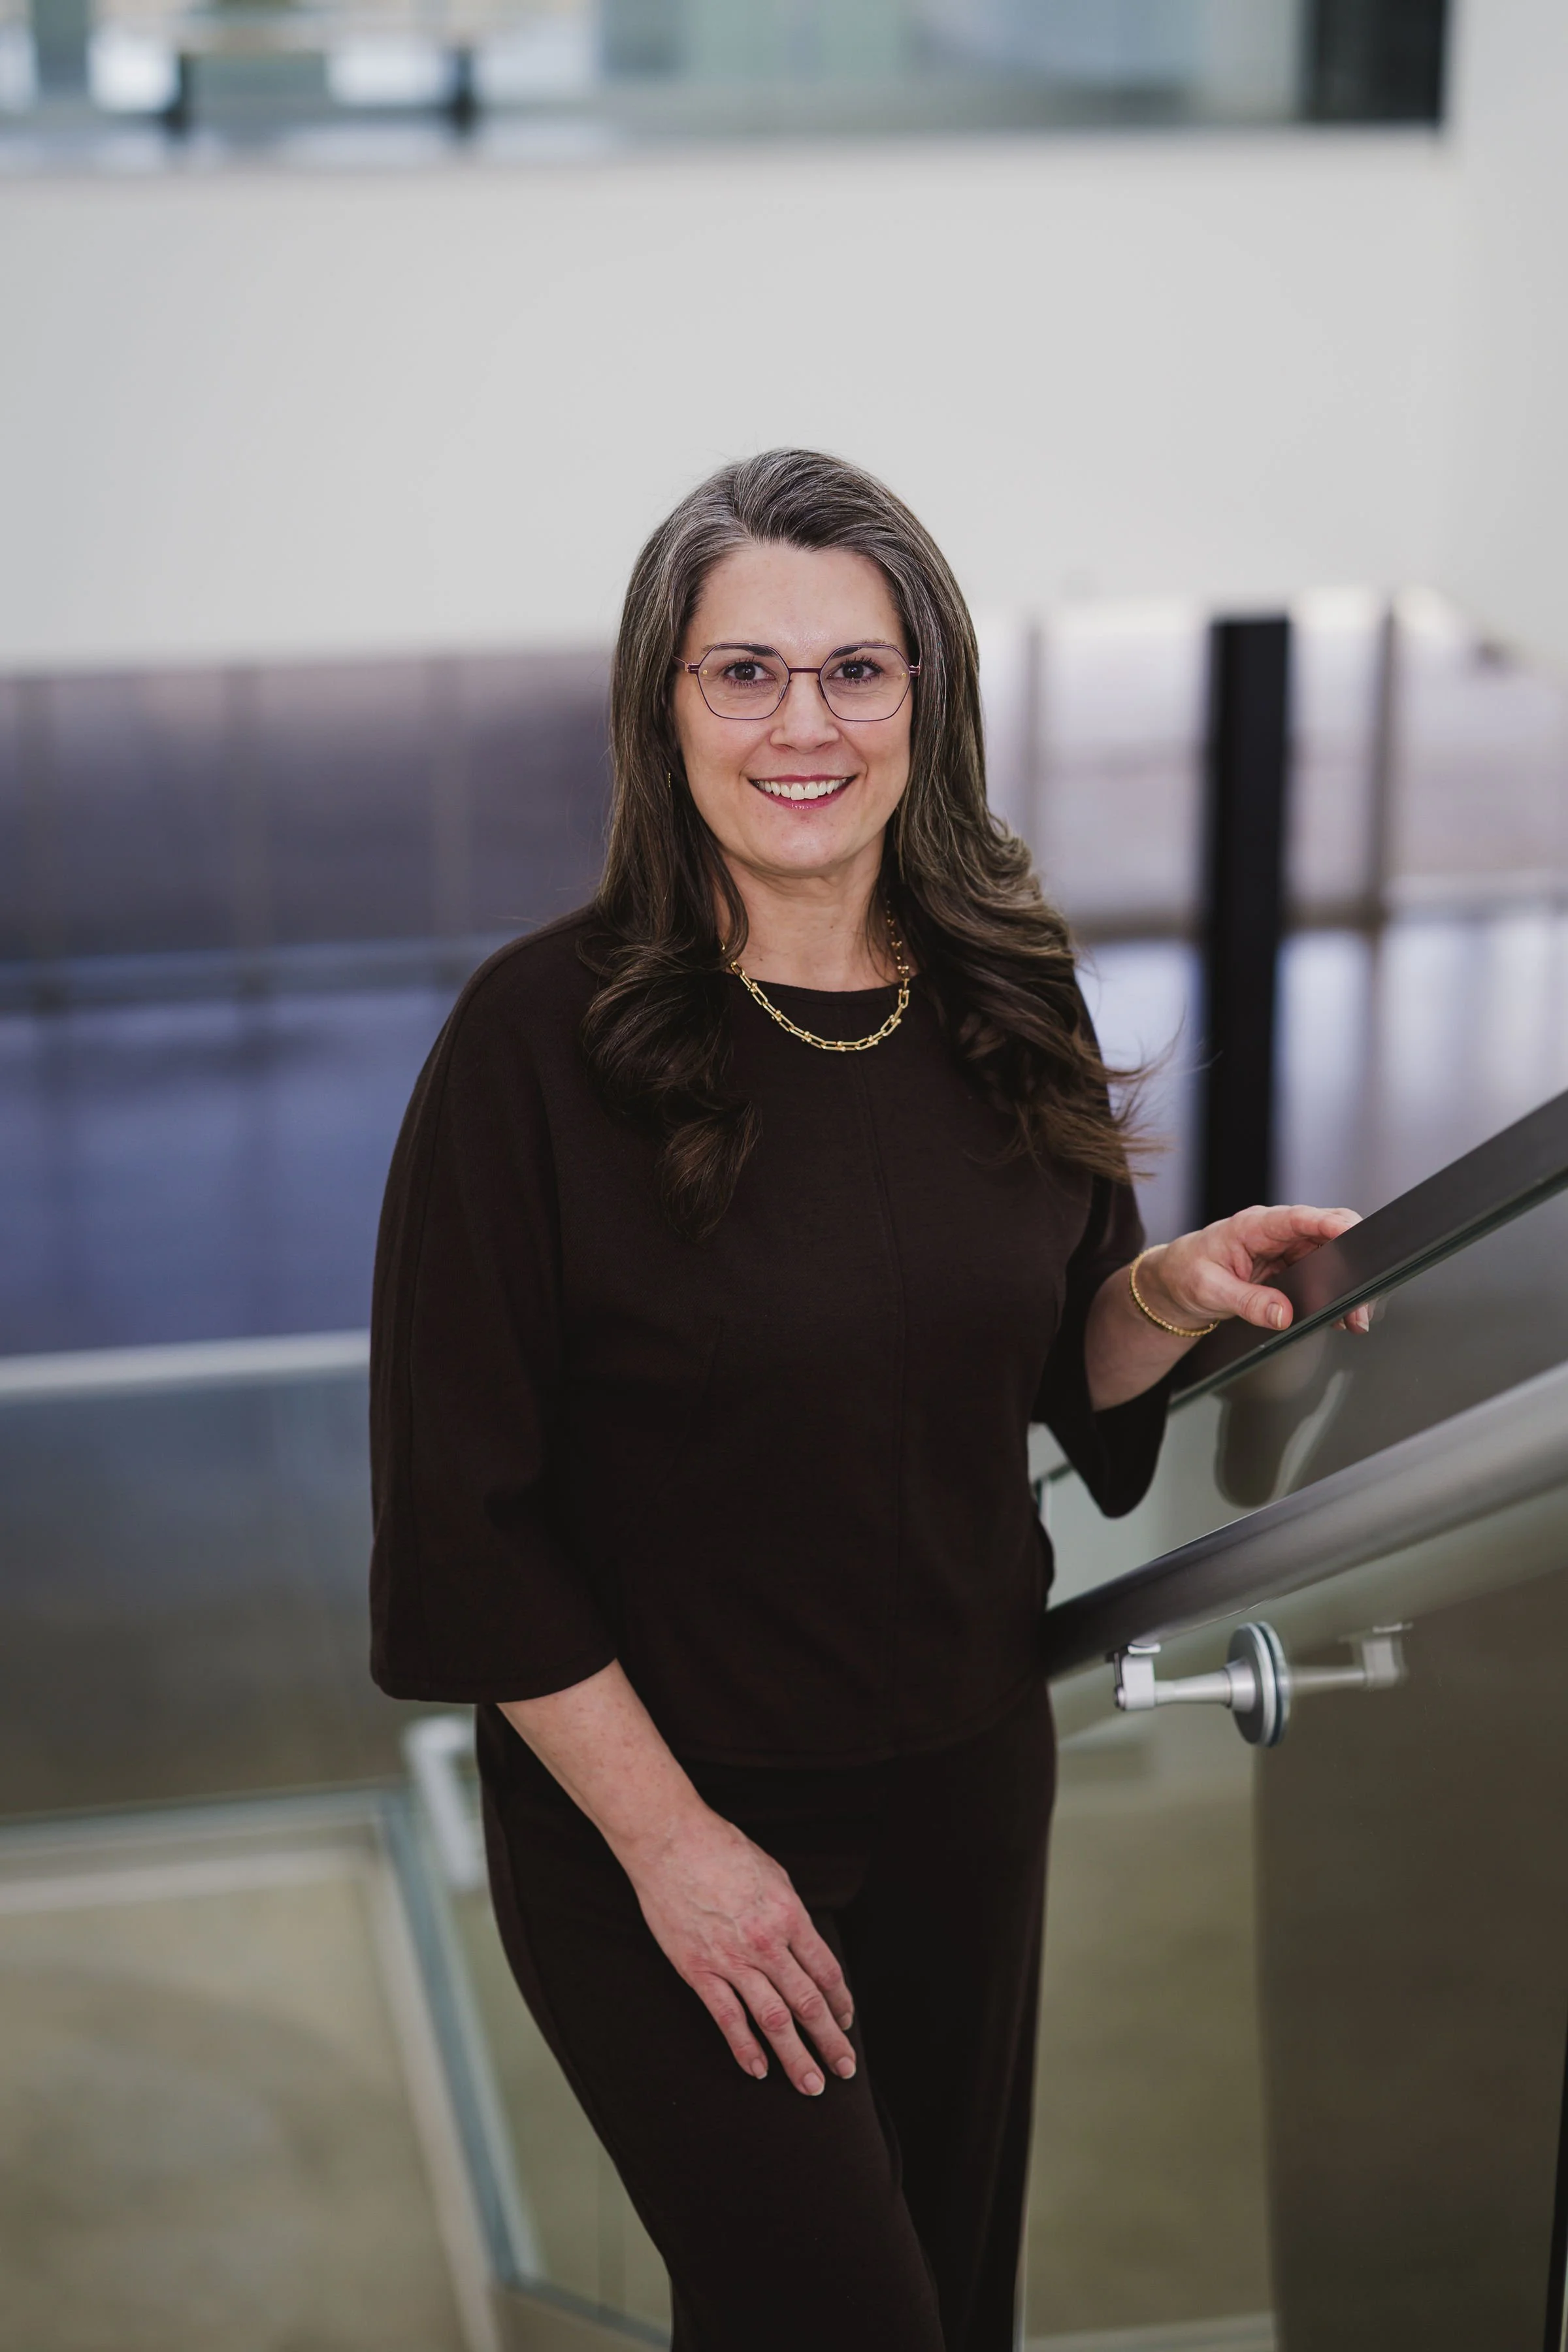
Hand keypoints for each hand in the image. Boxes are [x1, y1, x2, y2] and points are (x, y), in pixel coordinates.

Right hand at [616, 1803, 856, 2095]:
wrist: (670, 1841)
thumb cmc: (721, 1849)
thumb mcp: (772, 1874)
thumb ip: (790, 1914)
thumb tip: (803, 1946)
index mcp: (790, 1916)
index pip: (826, 1972)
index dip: (841, 2003)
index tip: (847, 2022)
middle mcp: (767, 1943)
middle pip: (807, 2002)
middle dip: (830, 2040)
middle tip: (844, 2070)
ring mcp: (732, 1960)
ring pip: (773, 2019)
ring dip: (795, 2056)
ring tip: (811, 2084)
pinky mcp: (698, 1971)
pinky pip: (728, 2018)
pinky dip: (745, 2048)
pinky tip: (759, 2069)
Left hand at [1140, 1204, 1370, 1337]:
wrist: (1174, 1284)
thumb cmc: (1185, 1274)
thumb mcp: (1210, 1290)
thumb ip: (1248, 1301)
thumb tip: (1284, 1314)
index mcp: (1253, 1225)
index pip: (1298, 1218)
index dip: (1329, 1223)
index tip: (1355, 1232)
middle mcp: (1275, 1233)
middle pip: (1326, 1234)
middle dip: (1351, 1260)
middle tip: (1363, 1295)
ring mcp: (1285, 1250)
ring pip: (1330, 1257)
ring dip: (1347, 1283)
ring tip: (1356, 1316)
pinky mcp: (1290, 1268)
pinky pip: (1321, 1275)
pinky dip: (1335, 1294)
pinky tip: (1341, 1316)